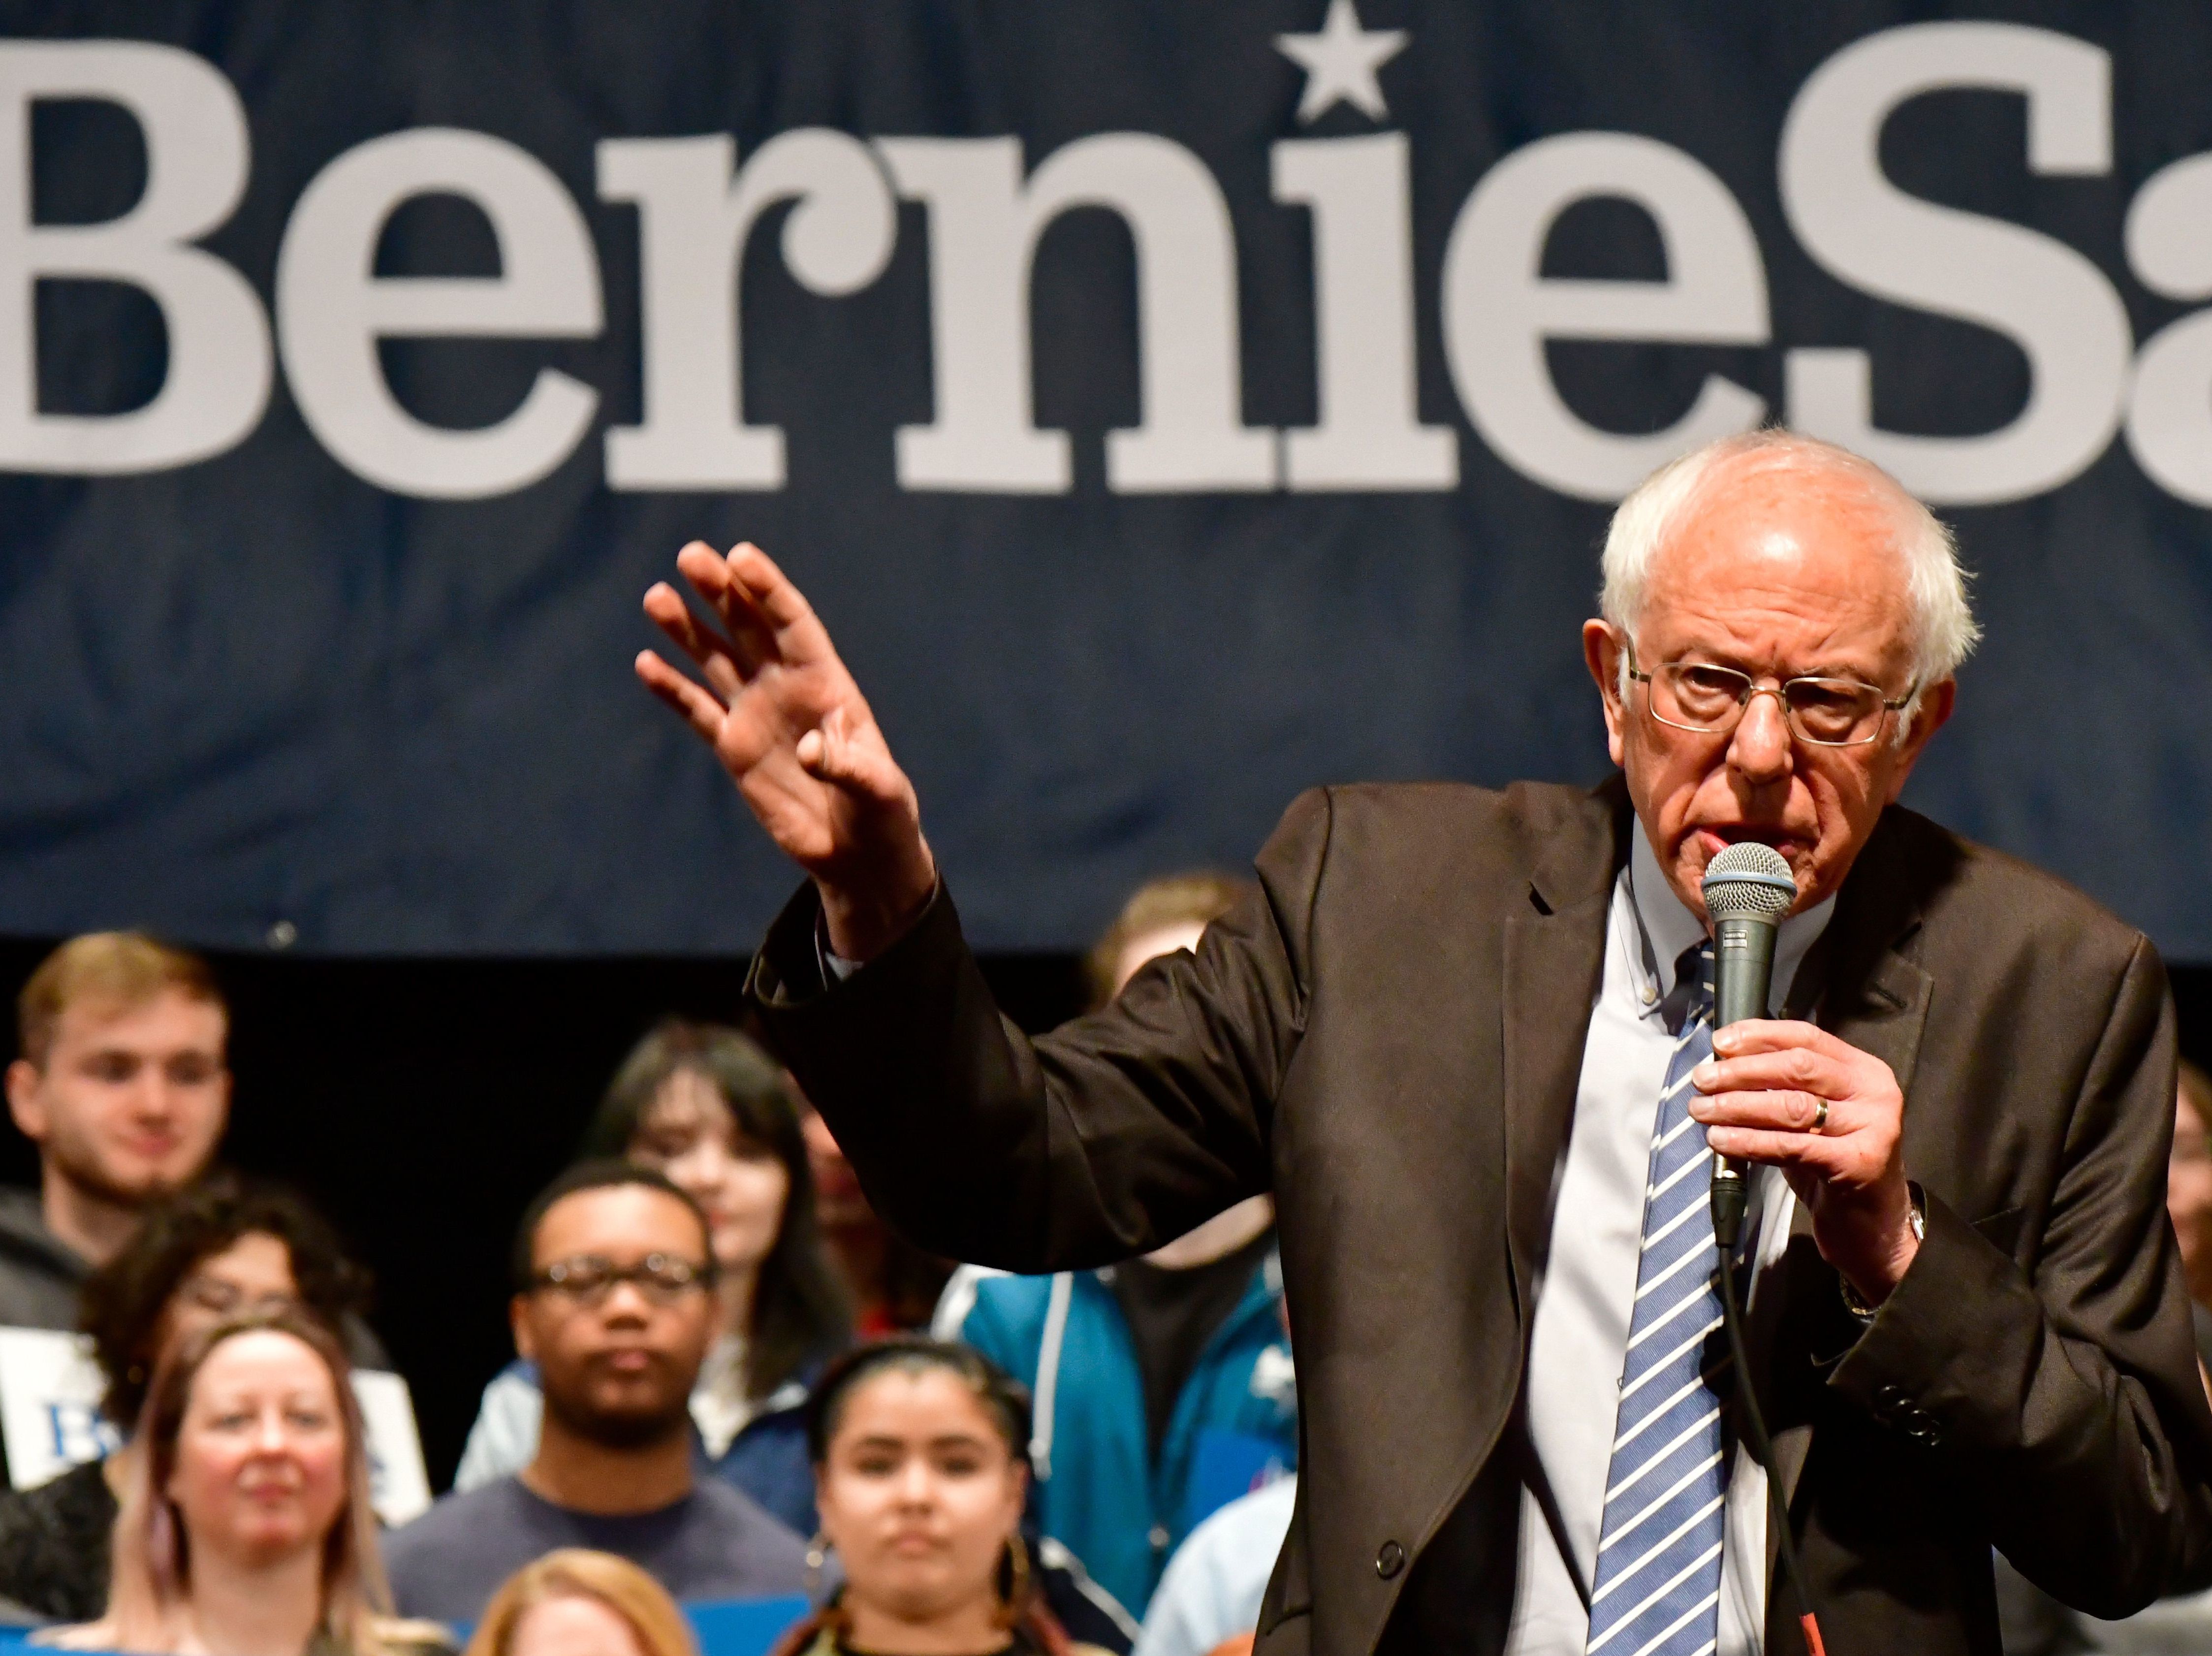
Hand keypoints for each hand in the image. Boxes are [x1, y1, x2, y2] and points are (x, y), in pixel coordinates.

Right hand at [635, 541, 935, 960]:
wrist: (858, 854)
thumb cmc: (881, 813)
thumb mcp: (878, 790)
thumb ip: (848, 766)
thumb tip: (811, 750)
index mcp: (828, 684)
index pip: (794, 624)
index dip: (769, 589)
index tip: (741, 556)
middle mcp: (788, 688)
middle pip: (749, 627)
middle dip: (721, 591)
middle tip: (691, 555)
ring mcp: (758, 713)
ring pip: (716, 658)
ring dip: (687, 629)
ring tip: (656, 596)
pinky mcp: (735, 747)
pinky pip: (697, 709)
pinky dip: (672, 688)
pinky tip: (646, 663)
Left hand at [1687, 1019, 1918, 1304]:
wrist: (1872, 1224)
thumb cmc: (1833, 1163)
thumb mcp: (1812, 1117)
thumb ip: (1782, 1088)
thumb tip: (1722, 1065)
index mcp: (1864, 1070)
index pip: (1807, 1037)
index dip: (1759, 1035)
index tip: (1719, 1042)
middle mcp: (1874, 1093)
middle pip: (1797, 1067)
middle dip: (1742, 1071)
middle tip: (1702, 1079)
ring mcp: (1873, 1127)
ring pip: (1792, 1106)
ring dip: (1738, 1105)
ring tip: (1702, 1109)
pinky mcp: (1859, 1164)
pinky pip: (1791, 1145)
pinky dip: (1750, 1141)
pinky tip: (1720, 1140)